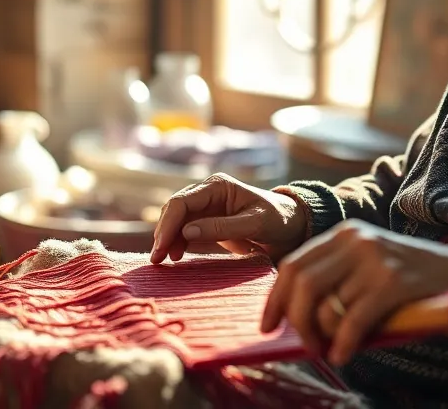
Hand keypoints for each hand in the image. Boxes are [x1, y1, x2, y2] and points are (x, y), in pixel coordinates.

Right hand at [149, 173, 307, 263]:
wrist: (291, 226)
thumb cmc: (277, 220)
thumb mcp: (254, 224)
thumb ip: (222, 227)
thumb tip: (186, 231)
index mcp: (217, 186)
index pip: (182, 202)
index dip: (168, 224)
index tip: (162, 247)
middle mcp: (207, 193)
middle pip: (174, 210)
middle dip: (163, 233)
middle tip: (157, 259)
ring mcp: (207, 207)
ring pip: (176, 220)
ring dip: (167, 239)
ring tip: (163, 261)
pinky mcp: (208, 222)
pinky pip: (185, 230)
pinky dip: (177, 242)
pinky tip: (175, 256)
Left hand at [260, 220, 447, 365]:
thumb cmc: (408, 278)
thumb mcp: (366, 266)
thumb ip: (333, 280)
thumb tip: (289, 314)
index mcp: (344, 234)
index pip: (293, 265)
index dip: (275, 299)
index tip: (267, 326)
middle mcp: (356, 240)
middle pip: (302, 285)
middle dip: (297, 321)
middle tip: (307, 344)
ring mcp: (375, 259)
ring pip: (327, 306)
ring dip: (323, 336)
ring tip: (331, 348)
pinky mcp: (394, 282)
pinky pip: (353, 321)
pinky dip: (343, 343)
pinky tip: (344, 354)